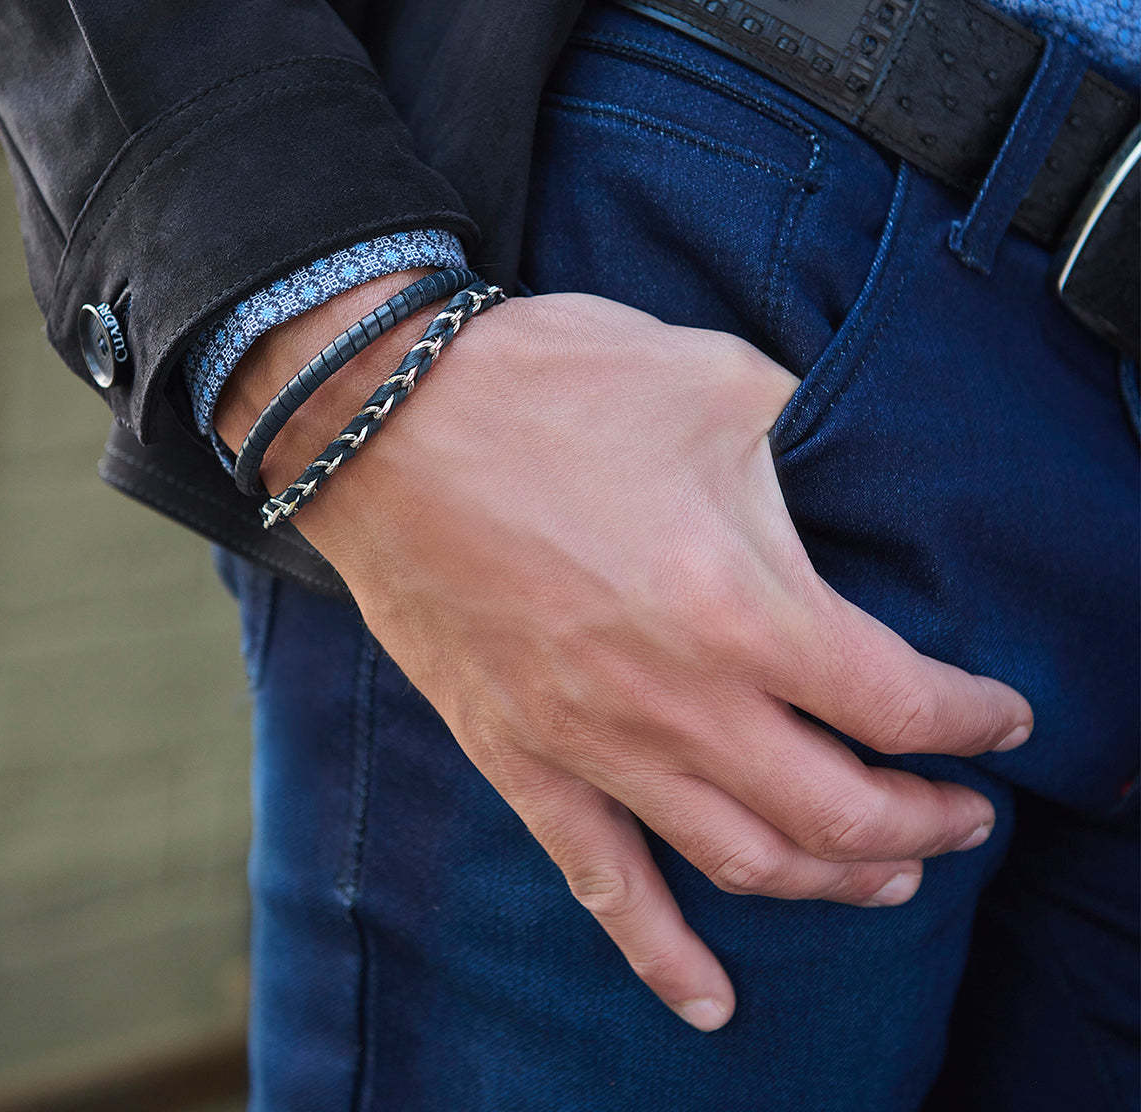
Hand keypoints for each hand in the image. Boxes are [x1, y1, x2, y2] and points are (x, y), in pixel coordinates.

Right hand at [217, 276, 1031, 1031]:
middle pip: (841, 811)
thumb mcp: (713, 379)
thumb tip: (852, 470)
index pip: (898, 702)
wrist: (381, 420)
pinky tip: (712, 1002)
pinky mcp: (520, 758)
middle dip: (926, 823)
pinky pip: (601, 884)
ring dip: (835, 882)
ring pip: (744, 861)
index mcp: (739, 604)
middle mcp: (678, 699)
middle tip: (964, 816)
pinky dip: (664, 955)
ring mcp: (593, 743)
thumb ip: (808, 439)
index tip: (1000, 719)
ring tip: (885, 878)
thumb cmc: (547, 387)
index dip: (971, 720)